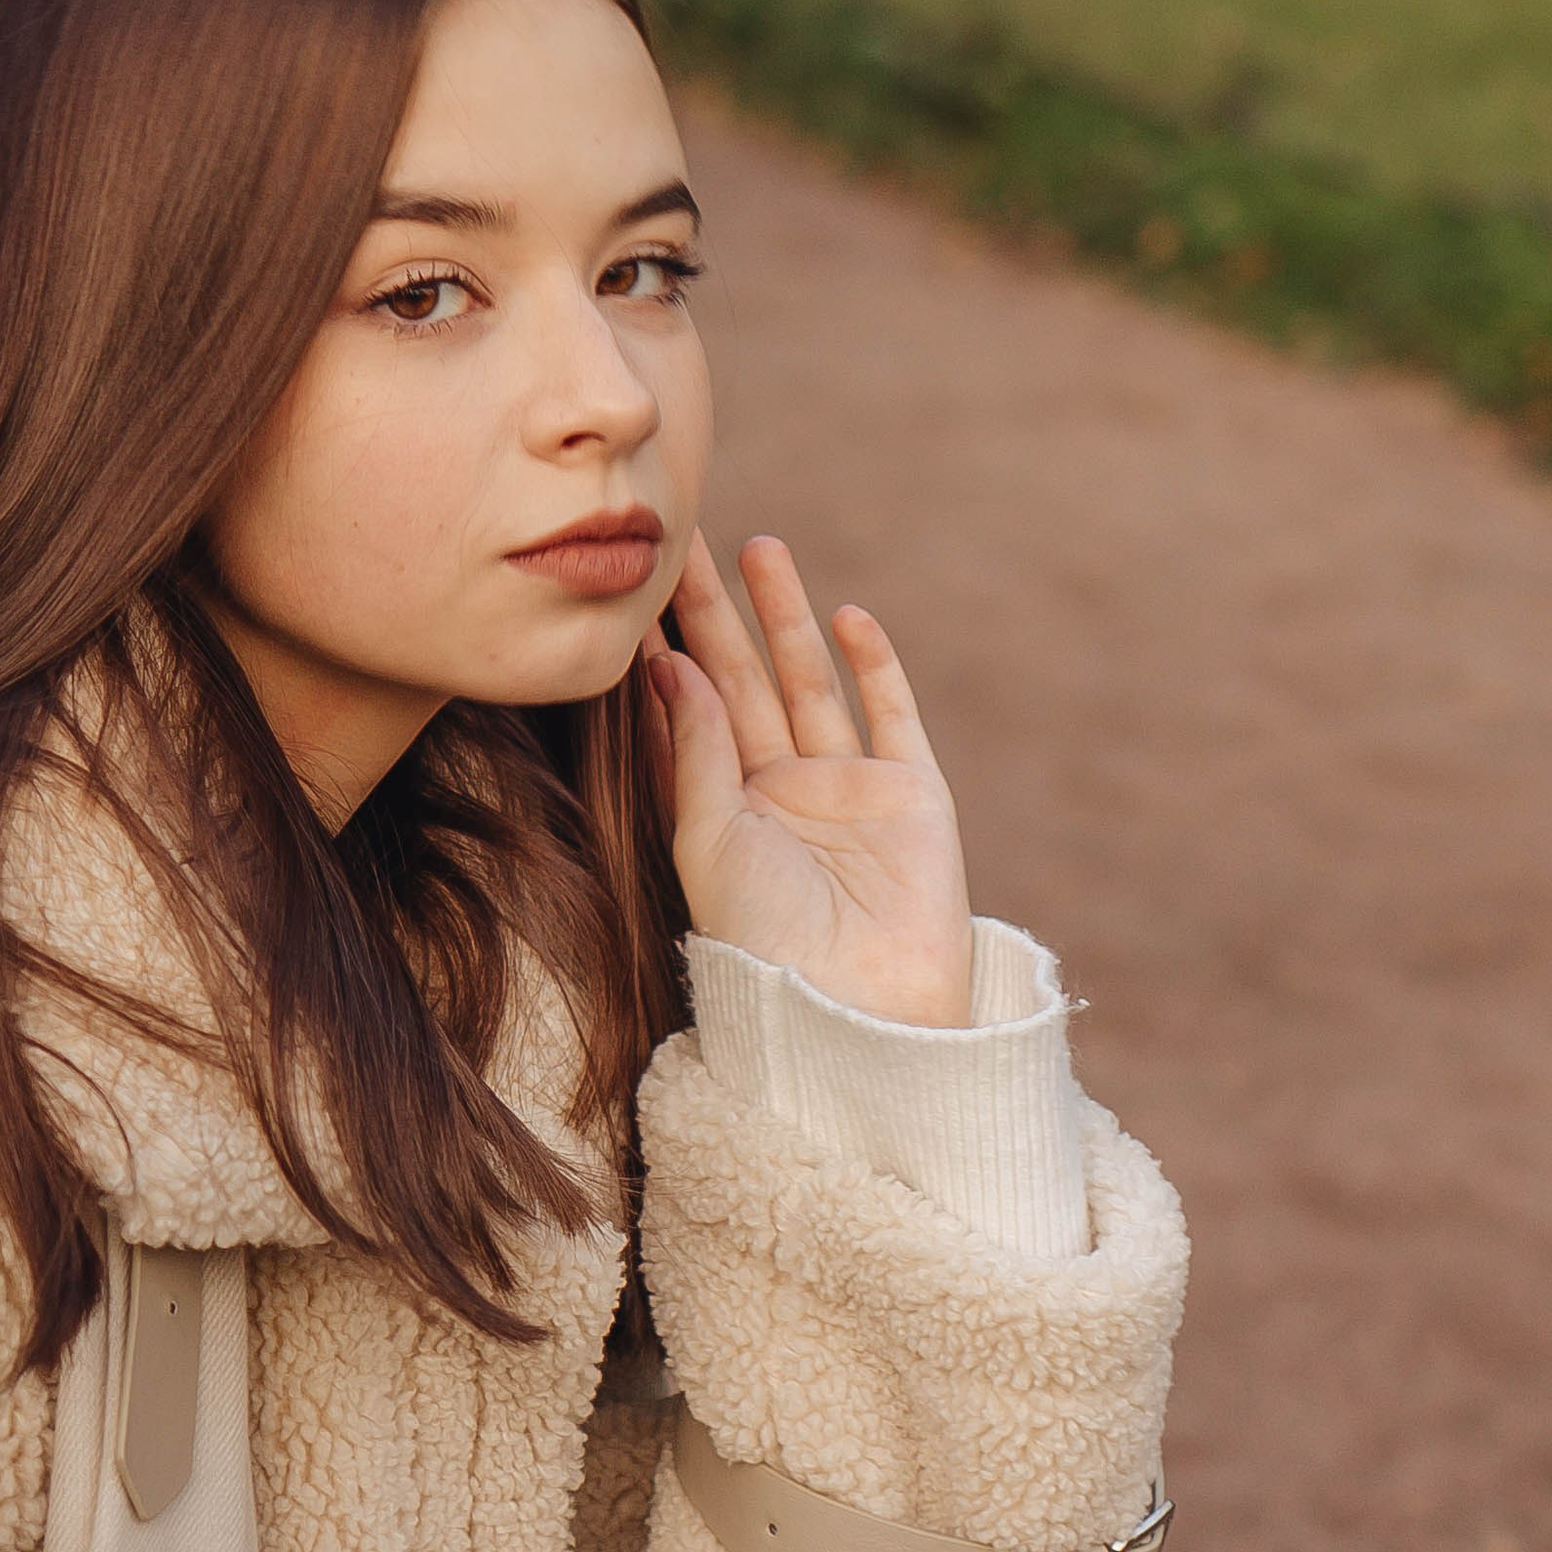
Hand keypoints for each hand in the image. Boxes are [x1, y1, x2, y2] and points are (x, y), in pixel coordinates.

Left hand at [645, 536, 972, 1026]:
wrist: (858, 1008)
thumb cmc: (765, 941)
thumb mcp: (711, 840)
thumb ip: (697, 749)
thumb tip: (674, 666)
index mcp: (722, 813)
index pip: (689, 713)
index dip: (667, 650)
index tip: (639, 588)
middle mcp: (781, 794)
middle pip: (744, 681)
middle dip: (716, 613)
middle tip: (685, 542)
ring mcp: (849, 790)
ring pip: (810, 681)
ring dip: (786, 616)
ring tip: (759, 548)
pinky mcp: (912, 793)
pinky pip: (890, 713)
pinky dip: (873, 664)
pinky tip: (846, 616)